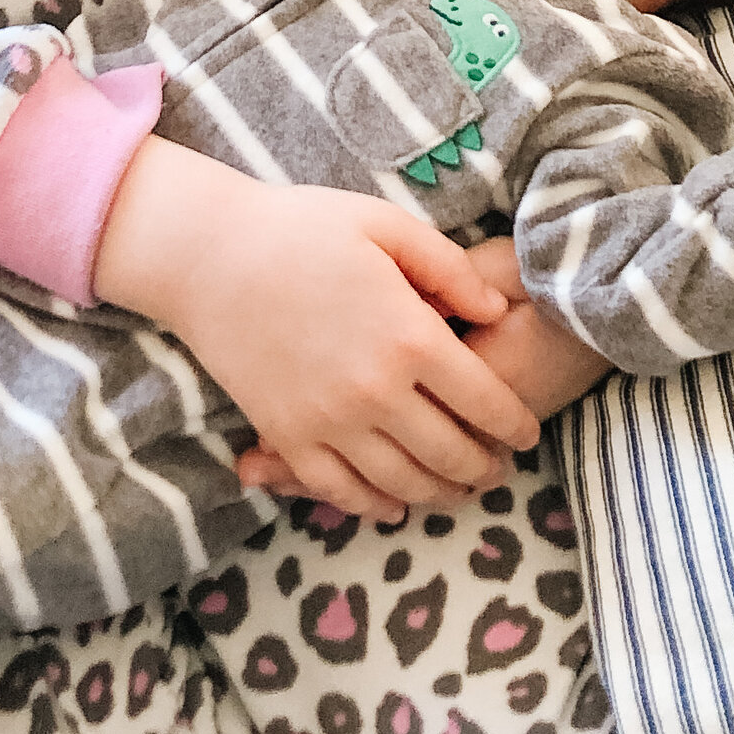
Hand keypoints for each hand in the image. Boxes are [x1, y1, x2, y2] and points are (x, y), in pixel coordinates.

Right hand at [97, 140, 540, 520]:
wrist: (206, 254)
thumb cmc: (300, 228)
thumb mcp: (386, 227)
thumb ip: (450, 270)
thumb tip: (498, 312)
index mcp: (410, 337)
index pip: (485, 402)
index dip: (514, 426)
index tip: (527, 435)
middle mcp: (376, 391)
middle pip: (450, 453)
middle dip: (484, 469)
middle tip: (500, 471)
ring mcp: (328, 421)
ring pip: (402, 482)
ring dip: (440, 495)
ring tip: (460, 492)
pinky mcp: (287, 436)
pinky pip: (341, 491)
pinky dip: (375, 506)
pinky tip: (395, 504)